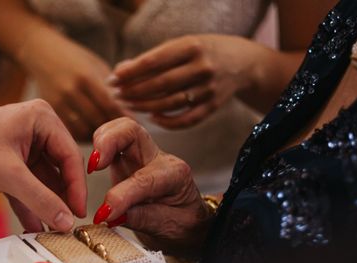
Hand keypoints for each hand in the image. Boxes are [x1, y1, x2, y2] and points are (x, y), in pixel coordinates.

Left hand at [0, 99, 86, 231]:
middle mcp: (34, 131)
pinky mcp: (8, 167)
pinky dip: (30, 207)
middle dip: (62, 199)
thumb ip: (41, 199)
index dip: (77, 187)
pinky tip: (35, 227)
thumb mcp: (8, 174)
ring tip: (55, 231)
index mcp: (40, 119)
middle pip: (59, 171)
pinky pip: (27, 190)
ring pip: (43, 183)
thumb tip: (67, 221)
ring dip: (47, 206)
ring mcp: (22, 150)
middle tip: (70, 224)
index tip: (80, 212)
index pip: (70, 156)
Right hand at [23, 36, 126, 141]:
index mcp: (86, 77)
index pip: (110, 106)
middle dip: (112, 127)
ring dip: (97, 134)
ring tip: (107, 133)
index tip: (134, 123)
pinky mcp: (50, 112)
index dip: (123, 117)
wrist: (40, 51)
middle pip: (97, 120)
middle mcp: (70, 91)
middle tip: (123, 132)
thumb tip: (130, 111)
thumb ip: (112, 87)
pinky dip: (83, 134)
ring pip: (84, 129)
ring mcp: (58, 103)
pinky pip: (70, 130)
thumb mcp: (96, 65)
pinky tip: (91, 131)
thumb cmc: (74, 58)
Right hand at [89, 118, 212, 251]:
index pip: (143, 179)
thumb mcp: (169, 227)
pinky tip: (91, 165)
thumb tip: (113, 215)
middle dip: (108, 142)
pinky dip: (97, 148)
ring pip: (118, 130)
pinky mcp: (125, 159)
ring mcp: (140, 156)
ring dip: (100, 142)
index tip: (104, 214)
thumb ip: (141, 218)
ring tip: (90, 166)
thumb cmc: (181, 224)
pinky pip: (110, 141)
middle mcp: (157, 158)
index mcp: (175, 175)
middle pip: (131, 130)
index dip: (120, 197)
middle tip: (93, 166)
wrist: (186, 222)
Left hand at [111, 34, 259, 128]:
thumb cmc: (202, 52)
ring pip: (170, 103)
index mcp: (192, 46)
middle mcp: (202, 67)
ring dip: (144, 107)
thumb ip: (153, 58)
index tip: (112, 79)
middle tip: (115, 95)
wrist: (244, 63)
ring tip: (127, 105)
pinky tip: (152, 116)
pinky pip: (186, 120)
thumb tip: (120, 72)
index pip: (154, 61)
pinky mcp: (213, 107)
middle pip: (160, 84)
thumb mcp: (182, 46)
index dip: (130, 72)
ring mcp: (209, 89)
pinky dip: (167, 121)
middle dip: (133, 91)